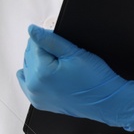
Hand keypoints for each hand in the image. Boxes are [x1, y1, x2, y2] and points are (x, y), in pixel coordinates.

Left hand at [16, 26, 133, 131]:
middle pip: (29, 55)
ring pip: (28, 68)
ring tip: (58, 63)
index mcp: (41, 73)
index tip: (60, 41)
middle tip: (63, 53)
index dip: (48, 37)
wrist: (106, 101)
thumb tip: (33, 30)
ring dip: (38, 61)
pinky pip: (28, 83)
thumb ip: (50, 40)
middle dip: (43, 49)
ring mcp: (36, 96)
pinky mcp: (40, 102)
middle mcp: (34, 87)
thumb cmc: (95, 80)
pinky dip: (34, 76)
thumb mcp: (74, 53)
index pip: (34, 44)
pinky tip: (46, 73)